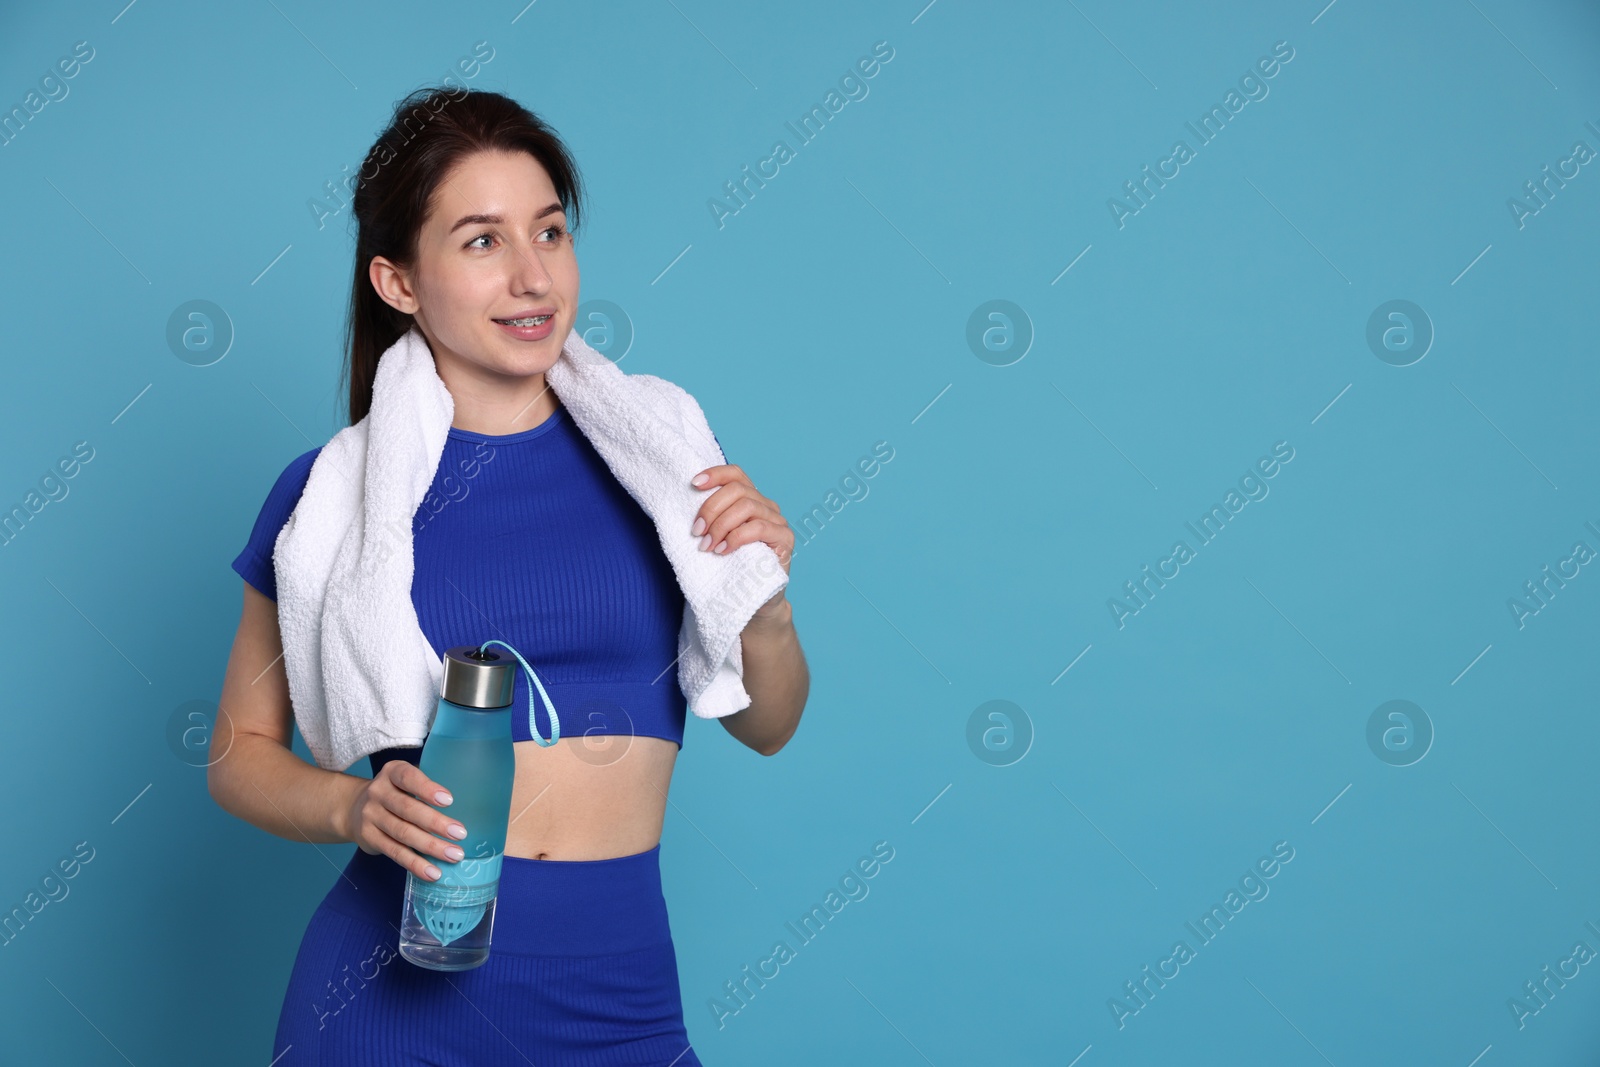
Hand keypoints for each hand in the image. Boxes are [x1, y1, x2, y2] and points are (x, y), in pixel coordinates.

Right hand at [341, 760, 468, 881]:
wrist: (352, 808)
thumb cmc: (395, 792)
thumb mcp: (405, 780)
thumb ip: (427, 787)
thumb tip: (469, 805)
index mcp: (392, 772)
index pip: (408, 777)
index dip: (427, 788)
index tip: (449, 800)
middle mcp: (378, 792)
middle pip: (408, 809)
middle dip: (436, 823)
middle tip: (460, 833)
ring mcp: (371, 816)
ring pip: (403, 833)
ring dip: (431, 847)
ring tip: (454, 855)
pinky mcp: (369, 839)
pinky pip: (395, 853)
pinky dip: (415, 864)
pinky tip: (432, 872)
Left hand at [690, 463, 793, 619]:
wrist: (754, 601)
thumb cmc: (731, 568)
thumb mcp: (717, 538)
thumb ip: (711, 519)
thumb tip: (683, 504)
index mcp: (750, 500)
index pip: (736, 474)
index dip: (715, 473)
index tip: (693, 484)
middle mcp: (767, 506)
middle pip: (737, 489)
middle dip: (711, 508)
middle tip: (696, 532)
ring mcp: (778, 521)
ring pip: (747, 506)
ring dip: (721, 525)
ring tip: (707, 546)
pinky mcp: (785, 539)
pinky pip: (759, 528)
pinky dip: (736, 537)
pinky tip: (723, 551)